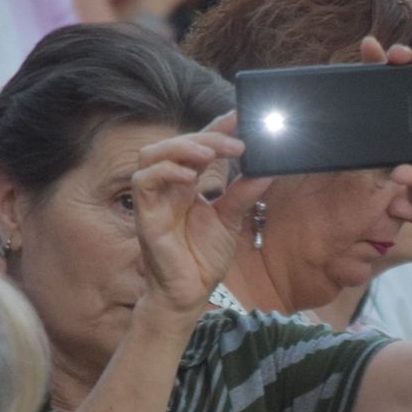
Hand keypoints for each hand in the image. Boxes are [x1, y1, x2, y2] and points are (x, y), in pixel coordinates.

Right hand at [132, 113, 269, 319]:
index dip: (216, 129)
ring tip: (208, 153)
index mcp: (187, 185)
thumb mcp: (231, 219)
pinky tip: (189, 176)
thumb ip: (244, 192)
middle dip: (204, 137)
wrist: (190, 295)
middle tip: (235, 142)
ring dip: (180, 148)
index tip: (241, 116)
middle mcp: (168, 188)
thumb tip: (267, 168)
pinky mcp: (145, 217)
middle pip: (173, 144)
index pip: (197, 146)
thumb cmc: (202, 259)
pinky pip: (144, 182)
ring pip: (151, 155)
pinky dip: (165, 173)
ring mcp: (154, 200)